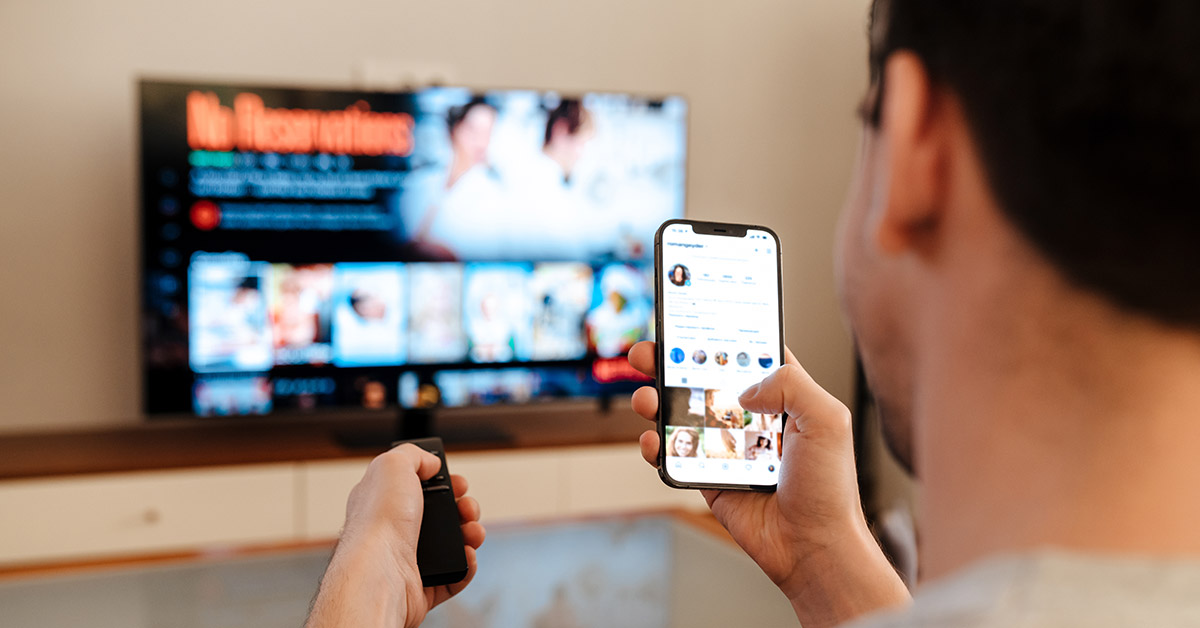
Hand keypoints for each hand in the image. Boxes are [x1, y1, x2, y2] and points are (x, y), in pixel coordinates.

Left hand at [306, 445, 485, 627]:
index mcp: (383, 502)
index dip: (443, 482)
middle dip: (464, 507)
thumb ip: (413, 455)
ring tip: (473, 532)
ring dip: (471, 534)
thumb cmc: (379, 521)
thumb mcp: (392, 464)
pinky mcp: (421, 588)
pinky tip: (467, 555)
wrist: (379, 572)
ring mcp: (408, 561)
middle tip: (467, 508)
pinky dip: (467, 566)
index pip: (417, 488)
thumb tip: (431, 463)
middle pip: (440, 515)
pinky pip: (454, 576)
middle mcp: (394, 531)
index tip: (456, 482)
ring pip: (452, 545)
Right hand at [628, 341, 908, 626]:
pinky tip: (653, 440)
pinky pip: (674, 453)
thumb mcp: (827, 420)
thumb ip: (791, 384)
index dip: (721, 335)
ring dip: (657, 400)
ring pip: (682, 412)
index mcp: (785, 395)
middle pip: (704, 378)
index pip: (748, 353)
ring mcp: (728, 445)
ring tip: (647, 398)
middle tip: (649, 352)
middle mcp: (753, 416)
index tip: (693, 317)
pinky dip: (656, 444)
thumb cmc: (829, 488)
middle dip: (672, 361)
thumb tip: (744, 386)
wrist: (812, 546)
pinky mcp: (709, 475)